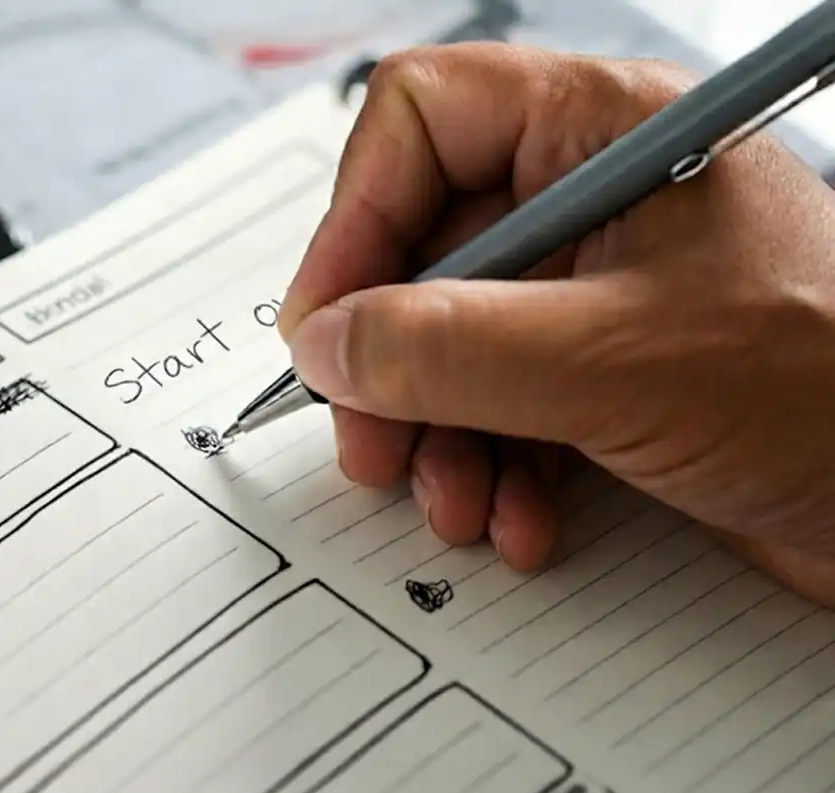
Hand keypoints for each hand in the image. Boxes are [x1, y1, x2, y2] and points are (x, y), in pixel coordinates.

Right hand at [278, 43, 834, 605]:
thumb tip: (329, 342)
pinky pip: (501, 403)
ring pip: (451, 341)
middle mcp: (590, 202)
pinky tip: (518, 517)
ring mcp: (597, 291)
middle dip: (390, 361)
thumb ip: (450, 348)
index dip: (355, 220)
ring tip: (453, 499)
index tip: (326, 323)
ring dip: (436, 433)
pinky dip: (492, 467)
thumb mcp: (619, 362)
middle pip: (421, 249)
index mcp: (601, 132)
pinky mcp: (607, 373)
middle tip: (371, 438)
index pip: (421, 124)